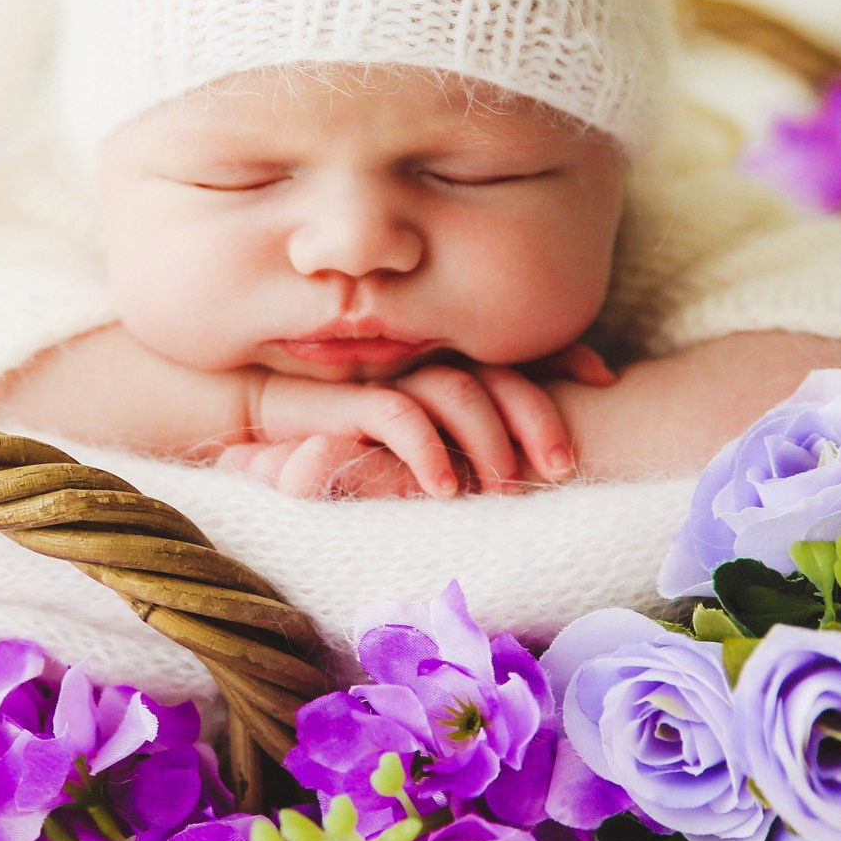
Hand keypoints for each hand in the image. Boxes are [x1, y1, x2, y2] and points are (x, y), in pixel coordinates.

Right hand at [246, 344, 618, 495]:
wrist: (236, 425)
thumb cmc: (329, 443)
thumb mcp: (406, 453)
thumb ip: (456, 447)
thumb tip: (534, 467)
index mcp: (441, 363)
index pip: (510, 351)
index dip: (560, 356)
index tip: (605, 378)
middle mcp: (416, 361)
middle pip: (496, 369)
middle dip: (540, 412)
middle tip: (563, 465)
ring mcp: (382, 375)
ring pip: (457, 389)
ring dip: (490, 439)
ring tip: (509, 488)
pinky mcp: (343, 398)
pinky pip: (397, 415)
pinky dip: (426, 450)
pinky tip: (444, 488)